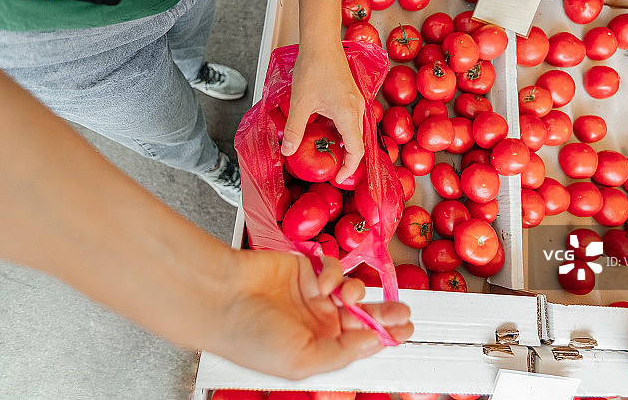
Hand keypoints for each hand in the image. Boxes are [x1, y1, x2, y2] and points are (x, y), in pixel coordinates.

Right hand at [211, 250, 412, 378]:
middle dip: (384, 313)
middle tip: (404, 312)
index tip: (406, 331)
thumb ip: (344, 351)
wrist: (221, 298)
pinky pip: (334, 269)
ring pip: (352, 290)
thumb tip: (376, 342)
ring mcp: (312, 294)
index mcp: (317, 348)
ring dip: (358, 291)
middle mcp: (317, 322)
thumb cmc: (251, 337)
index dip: (384, 336)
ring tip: (350, 296)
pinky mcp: (305, 268)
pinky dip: (334, 274)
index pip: (359, 342)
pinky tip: (322, 282)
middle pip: (362, 315)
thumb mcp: (304, 360)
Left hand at [281, 42, 365, 183]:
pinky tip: (327, 131)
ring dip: (345, 144)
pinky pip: (352, 120)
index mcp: (348, 115)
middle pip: (358, 143)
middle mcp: (358, 110)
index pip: (356, 151)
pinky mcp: (352, 96)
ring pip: (355, 131)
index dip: (349, 168)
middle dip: (347, 159)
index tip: (338, 179)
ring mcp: (357, 102)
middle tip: (332, 170)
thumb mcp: (300, 102)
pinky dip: (343, 131)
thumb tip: (287, 151)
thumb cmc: (313, 68)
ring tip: (329, 153)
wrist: (322, 42)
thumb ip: (294, 129)